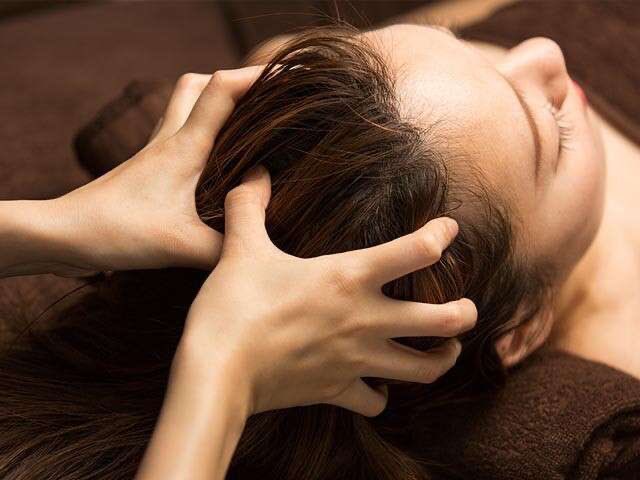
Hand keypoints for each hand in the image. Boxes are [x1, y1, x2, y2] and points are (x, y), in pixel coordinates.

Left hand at [49, 67, 263, 274]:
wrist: (65, 234)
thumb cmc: (118, 231)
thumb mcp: (183, 246)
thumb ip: (228, 246)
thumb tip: (257, 245)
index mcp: (184, 146)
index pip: (222, 90)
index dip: (258, 75)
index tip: (290, 75)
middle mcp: (169, 140)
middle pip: (199, 84)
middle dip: (234, 82)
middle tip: (263, 100)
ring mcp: (155, 152)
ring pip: (185, 105)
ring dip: (214, 103)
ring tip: (244, 126)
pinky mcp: (148, 169)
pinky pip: (177, 134)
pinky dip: (200, 133)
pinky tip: (214, 162)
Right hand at [178, 166, 476, 417]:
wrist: (216, 373)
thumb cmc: (233, 307)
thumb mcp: (240, 248)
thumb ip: (249, 205)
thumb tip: (255, 171)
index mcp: (350, 277)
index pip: (418, 250)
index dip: (441, 235)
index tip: (448, 229)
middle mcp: (365, 319)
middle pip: (444, 320)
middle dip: (465, 314)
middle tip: (467, 308)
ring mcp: (356, 360)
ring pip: (424, 370)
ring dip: (442, 359)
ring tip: (446, 349)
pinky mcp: (337, 390)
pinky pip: (374, 402)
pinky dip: (380, 397)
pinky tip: (378, 388)